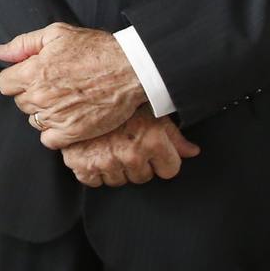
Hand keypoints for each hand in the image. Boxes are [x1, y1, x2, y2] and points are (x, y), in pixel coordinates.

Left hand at [0, 23, 143, 147]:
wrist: (131, 69)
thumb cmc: (97, 50)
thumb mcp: (56, 34)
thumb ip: (22, 45)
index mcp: (33, 72)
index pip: (4, 84)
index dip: (16, 78)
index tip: (30, 75)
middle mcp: (41, 97)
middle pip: (20, 102)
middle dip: (32, 93)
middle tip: (55, 84)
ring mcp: (56, 117)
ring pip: (34, 120)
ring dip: (44, 112)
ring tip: (65, 98)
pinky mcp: (73, 132)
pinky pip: (49, 139)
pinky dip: (54, 131)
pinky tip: (67, 117)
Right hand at [61, 110, 199, 187]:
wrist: (76, 89)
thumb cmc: (117, 98)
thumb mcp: (151, 111)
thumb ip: (174, 135)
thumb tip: (193, 152)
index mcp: (152, 141)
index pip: (170, 170)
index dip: (161, 159)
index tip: (150, 147)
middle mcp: (131, 154)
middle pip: (143, 177)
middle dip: (137, 163)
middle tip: (125, 142)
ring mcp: (106, 161)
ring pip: (118, 181)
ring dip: (114, 167)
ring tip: (107, 144)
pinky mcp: (81, 165)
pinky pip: (93, 181)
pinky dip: (91, 170)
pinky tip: (92, 151)